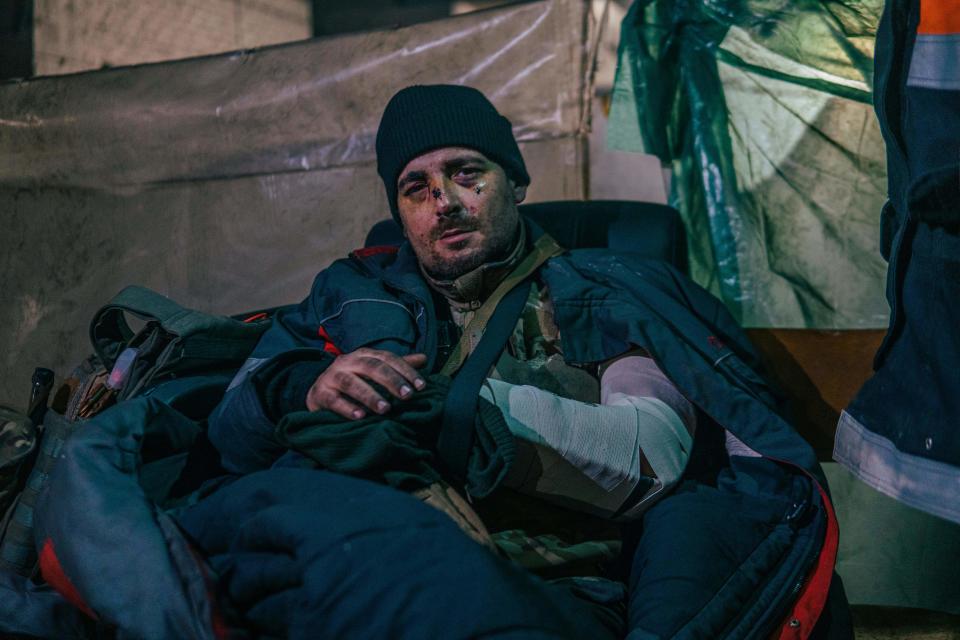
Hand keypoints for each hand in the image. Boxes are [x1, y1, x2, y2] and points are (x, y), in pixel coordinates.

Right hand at [306, 348, 426, 418]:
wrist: (319, 393)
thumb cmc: (353, 381)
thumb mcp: (374, 372)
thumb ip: (397, 366)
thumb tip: (424, 358)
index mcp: (364, 355)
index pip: (387, 358)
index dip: (405, 370)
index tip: (421, 386)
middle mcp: (347, 362)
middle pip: (371, 367)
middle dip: (391, 380)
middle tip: (407, 396)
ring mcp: (331, 377)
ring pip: (350, 382)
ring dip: (369, 395)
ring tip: (385, 409)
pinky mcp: (320, 393)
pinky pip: (333, 400)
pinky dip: (347, 408)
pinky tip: (361, 417)